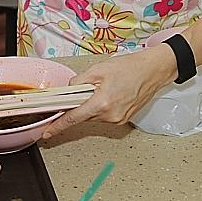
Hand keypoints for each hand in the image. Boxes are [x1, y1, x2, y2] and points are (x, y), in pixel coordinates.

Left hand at [42, 43, 175, 138]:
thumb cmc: (131, 67)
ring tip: (105, 88)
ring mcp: (118, 120)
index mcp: (102, 103)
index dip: (58, 126)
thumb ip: (79, 82)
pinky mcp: (123, 120)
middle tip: (87, 89)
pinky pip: (105, 116)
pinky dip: (102, 107)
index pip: (73, 118)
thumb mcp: (98, 69)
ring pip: (94, 116)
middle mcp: (110, 115)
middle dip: (80, 104)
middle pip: (83, 115)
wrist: (154, 71)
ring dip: (93, 105)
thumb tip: (68, 91)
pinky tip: (111, 93)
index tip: (47, 133)